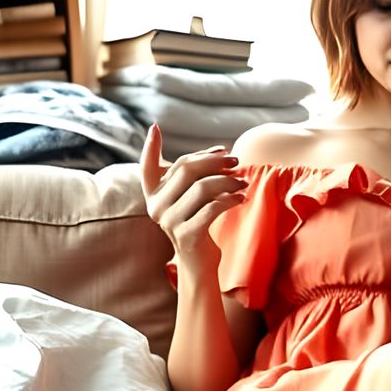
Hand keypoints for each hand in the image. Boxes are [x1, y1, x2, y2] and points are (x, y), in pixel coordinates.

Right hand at [139, 123, 244, 274]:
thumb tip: (221, 150)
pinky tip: (242, 198)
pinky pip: (213, 207)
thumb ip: (198, 175)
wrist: (200, 263)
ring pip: (202, 187)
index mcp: (153, 196)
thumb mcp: (193, 198)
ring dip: (228, 180)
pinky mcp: (187, 234)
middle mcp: (156, 207)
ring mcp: (169, 221)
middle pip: (186, 169)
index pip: (147, 168)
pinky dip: (231, 199)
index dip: (150, 148)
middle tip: (236, 161)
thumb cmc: (199, 224)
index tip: (155, 128)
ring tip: (243, 182)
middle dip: (215, 161)